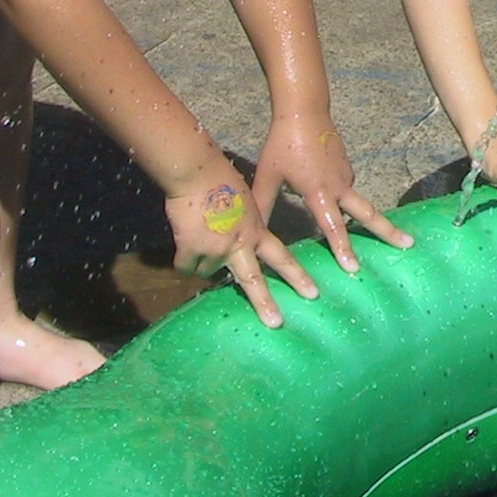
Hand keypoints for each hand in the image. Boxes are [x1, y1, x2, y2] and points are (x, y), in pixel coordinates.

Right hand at [165, 166, 319, 327]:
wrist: (197, 172)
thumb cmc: (221, 179)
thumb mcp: (246, 201)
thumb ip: (245, 224)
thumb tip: (239, 239)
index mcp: (256, 231)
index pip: (281, 257)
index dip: (296, 276)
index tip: (312, 294)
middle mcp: (239, 244)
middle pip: (253, 280)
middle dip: (265, 303)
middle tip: (277, 323)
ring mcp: (216, 249)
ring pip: (207, 271)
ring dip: (202, 261)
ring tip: (200, 235)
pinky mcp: (192, 250)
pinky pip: (185, 266)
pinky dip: (183, 257)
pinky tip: (185, 236)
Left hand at [253, 112, 412, 273]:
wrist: (304, 111)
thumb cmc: (283, 144)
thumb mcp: (268, 176)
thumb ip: (262, 205)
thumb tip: (252, 231)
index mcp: (318, 192)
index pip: (333, 226)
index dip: (342, 248)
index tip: (354, 268)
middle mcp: (339, 186)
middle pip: (368, 213)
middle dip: (388, 231)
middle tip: (409, 245)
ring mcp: (346, 175)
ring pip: (357, 203)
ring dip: (371, 220)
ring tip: (389, 237)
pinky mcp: (347, 168)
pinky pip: (348, 190)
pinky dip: (348, 201)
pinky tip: (336, 201)